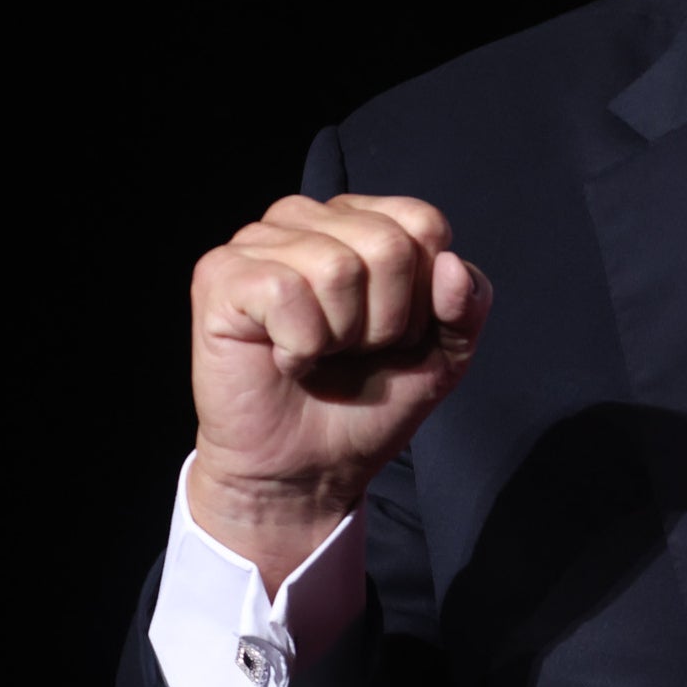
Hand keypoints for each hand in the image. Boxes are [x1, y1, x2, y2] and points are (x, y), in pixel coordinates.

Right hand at [188, 194, 491, 588]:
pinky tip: (286, 358)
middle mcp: (306, 217)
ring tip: (319, 353)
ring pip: (338, 267)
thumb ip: (467, 304)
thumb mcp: (445, 353)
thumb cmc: (368, 402)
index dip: (425, 295)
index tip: (396, 334)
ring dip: (341, 334)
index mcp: (360, 219)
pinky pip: (285, 292)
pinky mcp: (219, 276)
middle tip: (353, 351)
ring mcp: (257, 241)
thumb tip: (451, 263)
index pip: (423, 223)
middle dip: (385, 320)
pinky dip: (299, 345)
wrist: (310, 468)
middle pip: (388, 244)